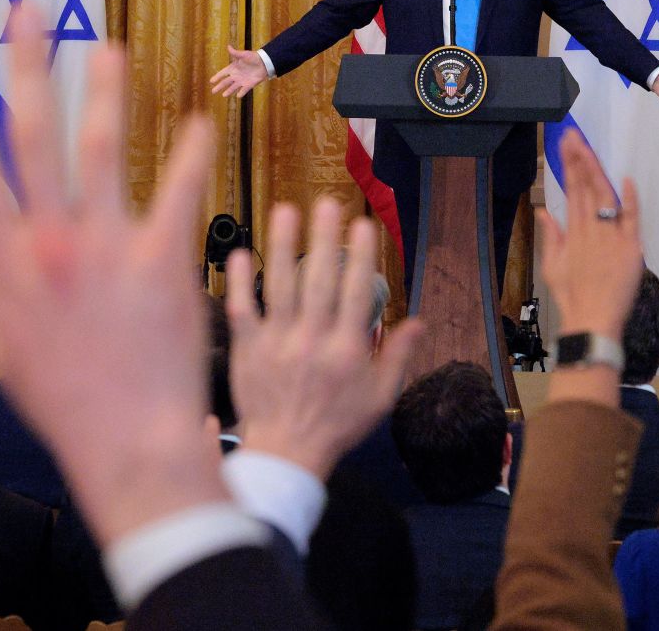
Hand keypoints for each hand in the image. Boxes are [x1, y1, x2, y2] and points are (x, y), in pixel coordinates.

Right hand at [0, 5, 225, 545]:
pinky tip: (197, 123)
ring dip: (103, 91)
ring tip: (108, 47)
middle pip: (34, 138)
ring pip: (102, 149)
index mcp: (10, 265)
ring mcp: (107, 248)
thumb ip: (9, 289)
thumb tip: (6, 256)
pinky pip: (179, 192)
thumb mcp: (13, 346)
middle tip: (31, 16)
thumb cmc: (69, 405)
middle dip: (29, 69)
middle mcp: (53, 244)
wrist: (128, 442)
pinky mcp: (163, 260)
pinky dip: (189, 155)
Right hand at [210, 45, 269, 97]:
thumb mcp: (244, 54)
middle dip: (219, 86)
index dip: (217, 77)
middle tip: (213, 91)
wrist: (264, 62)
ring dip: (229, 91)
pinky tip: (238, 96)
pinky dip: (241, 92)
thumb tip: (228, 46)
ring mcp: (242, 81)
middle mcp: (236, 75)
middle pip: (226, 82)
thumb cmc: (253, 57)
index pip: (223, 73)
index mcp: (233, 68)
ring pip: (233, 87)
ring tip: (223, 95)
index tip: (211, 81)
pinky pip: (244, 90)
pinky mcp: (249, 84)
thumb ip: (235, 53)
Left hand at [226, 198, 422, 478]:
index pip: (355, 293)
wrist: (286, 454)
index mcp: (347, 351)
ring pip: (279, 287)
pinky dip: (240, 282)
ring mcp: (277, 344)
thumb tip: (418, 321)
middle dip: (323, 239)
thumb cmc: (335, 426)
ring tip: (285, 211)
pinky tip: (241, 252)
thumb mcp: (380, 398)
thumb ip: (398, 357)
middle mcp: (312, 342)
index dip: (359, 256)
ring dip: (282, 246)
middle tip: (326, 203)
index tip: (361, 224)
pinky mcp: (247, 351)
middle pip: (318, 281)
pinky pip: (242, 310)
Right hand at [537, 129, 642, 340]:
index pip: (571, 191)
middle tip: (574, 136)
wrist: (591, 319)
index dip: (569, 166)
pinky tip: (626, 179)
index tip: (566, 145)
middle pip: (586, 187)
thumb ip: (551, 235)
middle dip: (580, 159)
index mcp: (572, 233)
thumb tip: (543, 212)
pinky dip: (630, 199)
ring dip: (598, 171)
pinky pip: (631, 219)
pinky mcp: (630, 248)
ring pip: (605, 196)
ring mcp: (611, 237)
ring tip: (589, 148)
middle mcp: (591, 230)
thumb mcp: (552, 265)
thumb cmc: (571, 296)